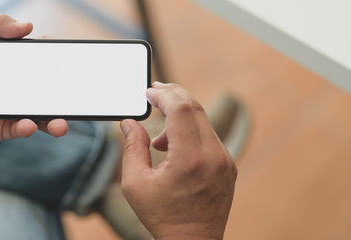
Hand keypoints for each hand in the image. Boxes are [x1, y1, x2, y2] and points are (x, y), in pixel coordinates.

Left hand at [0, 14, 67, 142]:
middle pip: (46, 92)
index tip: (70, 62)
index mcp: (9, 64)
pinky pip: (17, 129)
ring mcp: (7, 108)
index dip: (56, 62)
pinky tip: (28, 124)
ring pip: (38, 115)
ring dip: (53, 120)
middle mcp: (13, 86)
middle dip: (62, 96)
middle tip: (75, 98)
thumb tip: (29, 26)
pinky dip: (26, 128)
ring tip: (61, 124)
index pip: (39, 62)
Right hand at [120, 82, 236, 239]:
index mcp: (189, 160)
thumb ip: (131, 147)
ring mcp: (225, 160)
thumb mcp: (135, 183)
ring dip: (180, 117)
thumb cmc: (162, 216)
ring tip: (159, 143)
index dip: (164, 94)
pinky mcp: (228, 165)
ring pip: (203, 121)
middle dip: (174, 95)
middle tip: (155, 92)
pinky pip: (209, 136)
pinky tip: (175, 150)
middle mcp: (213, 157)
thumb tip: (129, 122)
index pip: (181, 110)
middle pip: (195, 108)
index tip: (149, 91)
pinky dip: (191, 132)